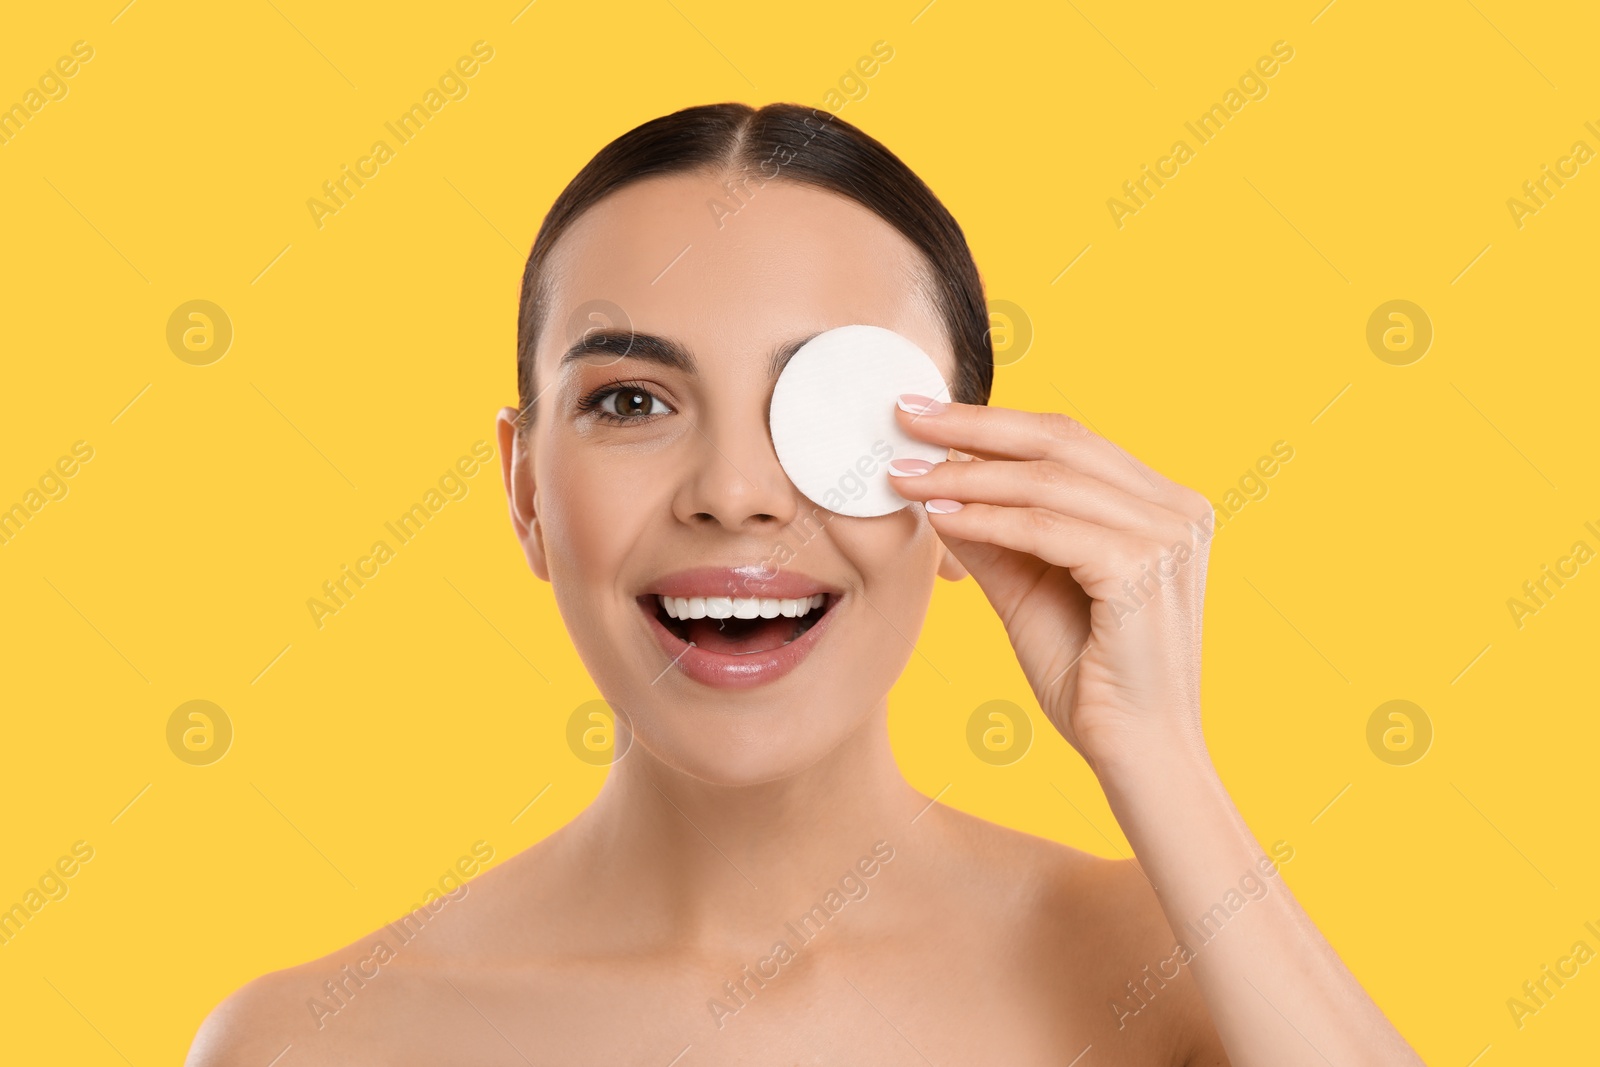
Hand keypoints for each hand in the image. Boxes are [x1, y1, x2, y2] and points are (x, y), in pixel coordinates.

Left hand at [888, 394, 1215, 775]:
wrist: (1136, 756)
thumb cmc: (1089, 679)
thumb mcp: (1031, 589)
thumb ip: (996, 535)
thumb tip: (936, 485)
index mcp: (1162, 505)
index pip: (1070, 440)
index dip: (994, 422)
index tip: (925, 417)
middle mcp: (1176, 509)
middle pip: (1062, 440)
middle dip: (974, 426)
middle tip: (906, 417)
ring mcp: (1167, 536)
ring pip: (1048, 482)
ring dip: (966, 475)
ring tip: (906, 476)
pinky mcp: (1144, 568)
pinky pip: (1046, 529)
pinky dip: (986, 519)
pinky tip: (939, 515)